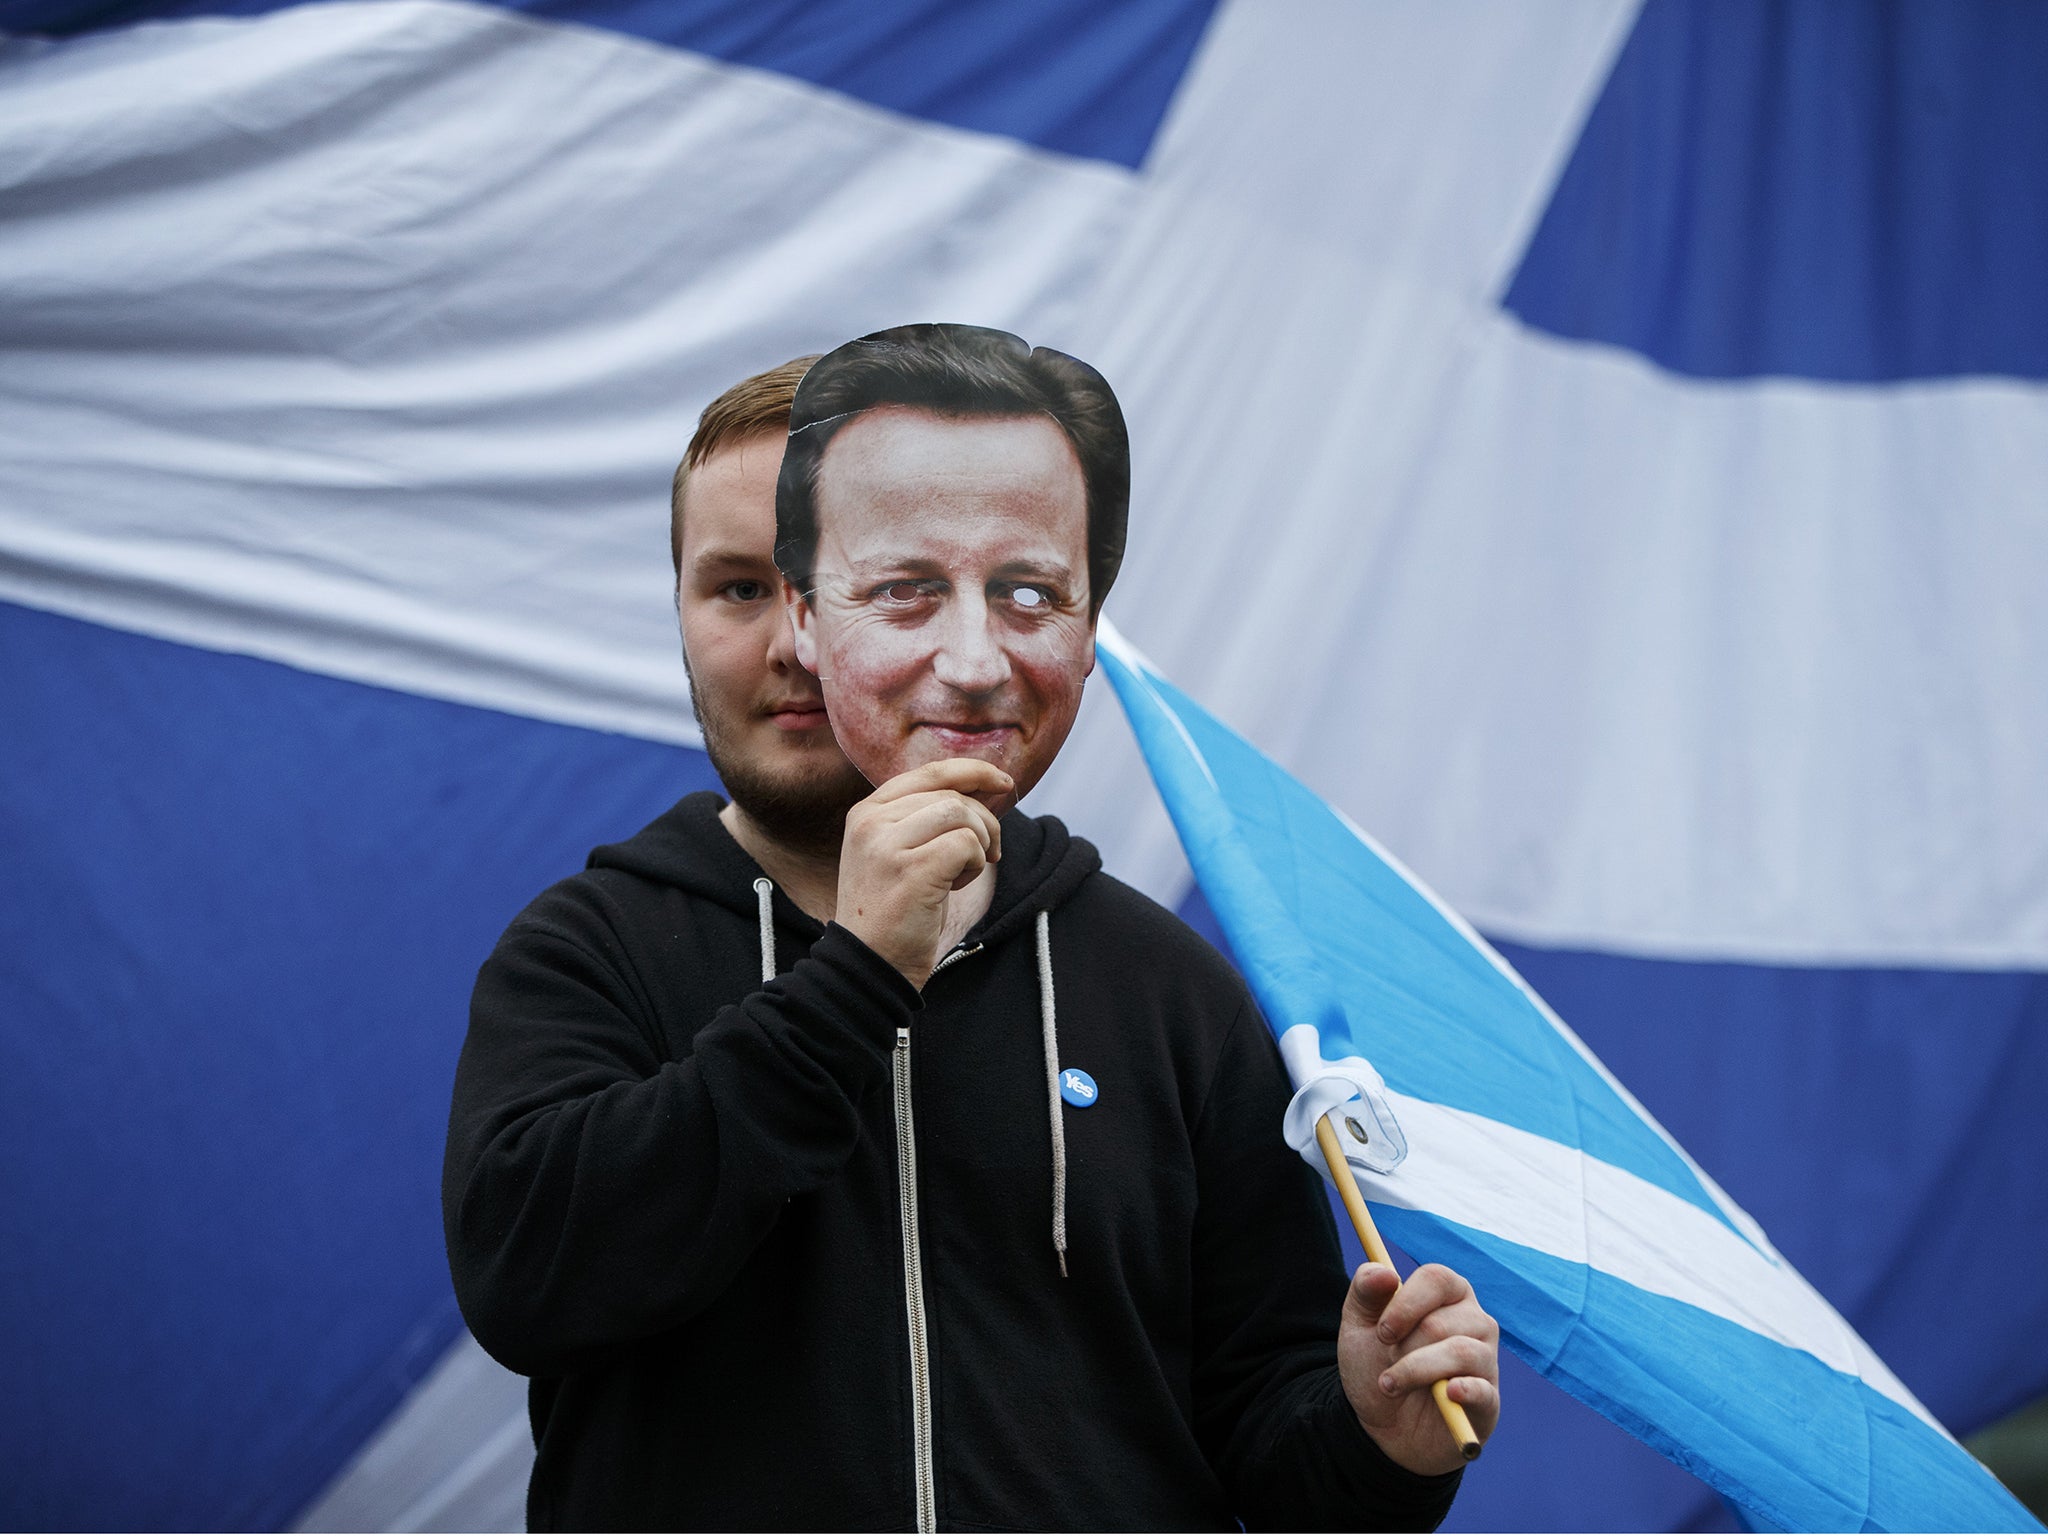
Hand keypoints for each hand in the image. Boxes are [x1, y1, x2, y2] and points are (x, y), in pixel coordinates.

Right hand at [836, 759, 1011, 988]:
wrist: (870, 965)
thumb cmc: (893, 911)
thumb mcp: (898, 852)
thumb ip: (926, 817)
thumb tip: (982, 784)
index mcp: (866, 811)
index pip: (930, 771)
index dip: (973, 771)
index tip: (1003, 783)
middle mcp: (871, 821)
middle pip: (952, 795)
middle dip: (984, 822)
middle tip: (989, 854)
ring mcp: (887, 844)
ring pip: (961, 814)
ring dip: (979, 844)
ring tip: (964, 873)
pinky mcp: (911, 869)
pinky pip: (967, 844)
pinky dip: (975, 864)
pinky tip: (955, 885)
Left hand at [1338, 1261, 1499, 1475]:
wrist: (1379, 1425)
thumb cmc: (1375, 1364)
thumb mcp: (1358, 1326)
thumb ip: (1365, 1291)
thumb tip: (1384, 1272)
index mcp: (1446, 1294)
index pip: (1438, 1278)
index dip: (1406, 1304)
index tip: (1382, 1331)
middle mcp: (1474, 1321)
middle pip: (1442, 1321)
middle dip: (1404, 1346)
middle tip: (1387, 1363)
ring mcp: (1485, 1360)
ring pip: (1460, 1352)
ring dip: (1414, 1371)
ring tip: (1390, 1386)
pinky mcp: (1489, 1400)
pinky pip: (1483, 1389)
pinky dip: (1463, 1392)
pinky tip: (1446, 1395)